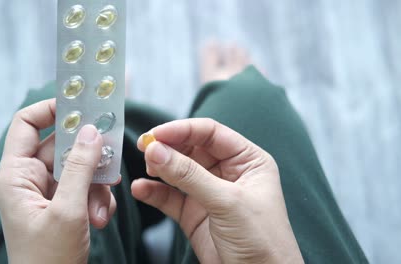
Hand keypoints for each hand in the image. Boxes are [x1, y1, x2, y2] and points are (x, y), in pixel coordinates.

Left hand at [0, 99, 116, 263]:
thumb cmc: (48, 259)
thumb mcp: (68, 210)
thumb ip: (80, 168)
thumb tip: (92, 131)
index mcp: (16, 175)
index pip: (26, 124)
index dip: (51, 110)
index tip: (82, 107)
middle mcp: (30, 179)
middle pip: (64, 146)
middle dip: (89, 158)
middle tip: (110, 159)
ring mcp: (48, 192)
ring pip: (80, 168)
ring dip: (98, 186)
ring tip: (101, 209)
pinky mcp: (64, 205)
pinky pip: (86, 187)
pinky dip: (99, 199)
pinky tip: (101, 219)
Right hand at [132, 118, 302, 263]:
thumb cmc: (262, 240)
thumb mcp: (227, 202)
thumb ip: (190, 175)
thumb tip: (157, 150)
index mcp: (247, 160)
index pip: (210, 133)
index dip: (182, 130)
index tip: (156, 134)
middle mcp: (228, 172)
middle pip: (191, 149)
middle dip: (168, 148)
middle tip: (146, 148)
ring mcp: (209, 192)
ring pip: (178, 171)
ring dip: (159, 168)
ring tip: (147, 169)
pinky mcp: (194, 213)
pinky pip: (169, 196)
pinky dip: (154, 192)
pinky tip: (141, 189)